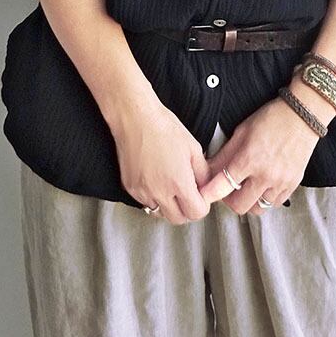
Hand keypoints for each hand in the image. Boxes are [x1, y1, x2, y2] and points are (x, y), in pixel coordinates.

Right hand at [112, 104, 212, 224]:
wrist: (135, 118)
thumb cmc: (164, 127)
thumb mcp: (193, 148)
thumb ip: (203, 173)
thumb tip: (206, 187)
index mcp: (179, 182)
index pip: (196, 213)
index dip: (202, 205)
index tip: (201, 196)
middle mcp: (159, 192)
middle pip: (178, 219)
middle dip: (186, 210)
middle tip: (188, 195)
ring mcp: (142, 192)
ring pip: (160, 213)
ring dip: (168, 206)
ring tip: (171, 187)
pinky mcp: (130, 188)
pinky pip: (145, 203)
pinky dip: (153, 198)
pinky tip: (156, 181)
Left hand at [198, 97, 322, 215]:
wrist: (303, 116)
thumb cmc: (270, 119)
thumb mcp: (242, 132)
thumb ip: (224, 154)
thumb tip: (207, 170)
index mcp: (248, 159)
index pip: (222, 187)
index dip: (208, 194)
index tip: (202, 196)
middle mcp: (265, 175)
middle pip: (239, 206)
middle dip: (229, 200)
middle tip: (228, 189)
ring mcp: (281, 182)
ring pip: (257, 208)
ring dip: (248, 200)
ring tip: (247, 186)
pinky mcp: (293, 185)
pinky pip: (274, 204)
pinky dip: (265, 199)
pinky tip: (263, 185)